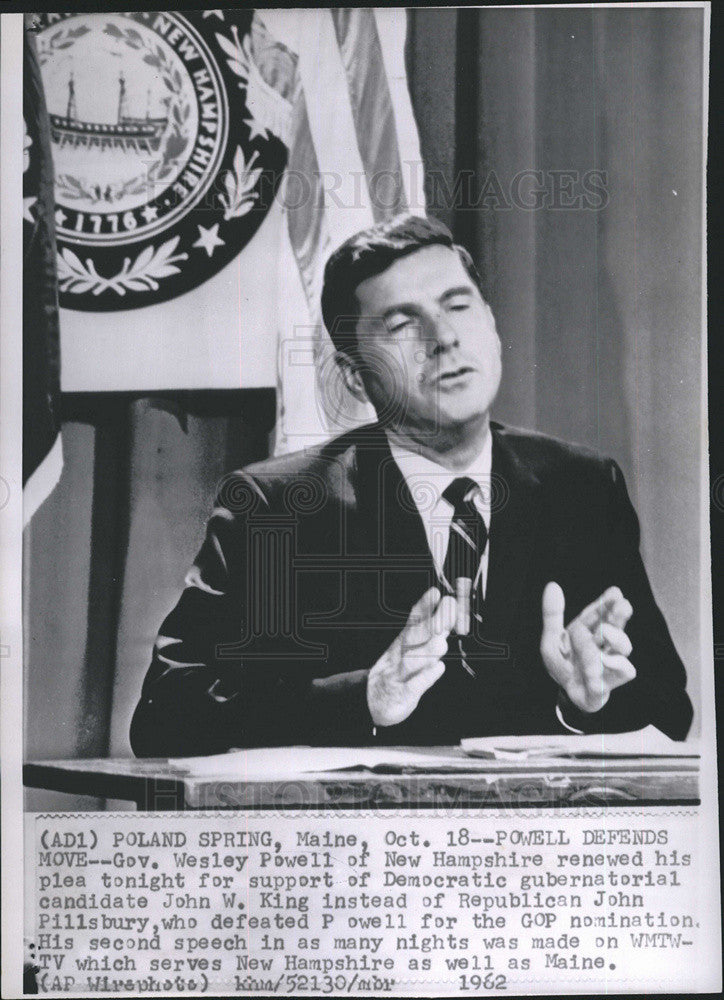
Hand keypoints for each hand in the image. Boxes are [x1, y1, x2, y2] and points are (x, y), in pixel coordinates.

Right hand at [367, 587, 455, 726]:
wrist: (370, 702)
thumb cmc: (397, 673)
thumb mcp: (409, 650)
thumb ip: (428, 632)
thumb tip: (447, 612)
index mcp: (401, 644)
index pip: (412, 622)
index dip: (423, 607)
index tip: (435, 593)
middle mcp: (399, 656)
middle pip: (414, 638)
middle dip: (430, 623)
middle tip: (446, 610)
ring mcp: (398, 675)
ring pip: (412, 661)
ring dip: (428, 650)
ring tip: (442, 641)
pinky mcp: (401, 696)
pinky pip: (413, 686)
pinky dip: (425, 677)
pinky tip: (438, 667)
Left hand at [540, 582, 635, 713]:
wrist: (569, 694)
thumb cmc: (564, 665)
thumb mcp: (552, 640)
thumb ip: (552, 615)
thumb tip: (552, 585)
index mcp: (589, 631)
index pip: (598, 613)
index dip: (606, 602)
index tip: (615, 592)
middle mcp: (604, 643)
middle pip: (616, 625)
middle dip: (619, 614)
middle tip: (623, 604)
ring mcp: (610, 661)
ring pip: (623, 646)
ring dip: (615, 637)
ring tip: (604, 631)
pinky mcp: (613, 678)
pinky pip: (624, 670)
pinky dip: (615, 665)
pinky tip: (604, 660)